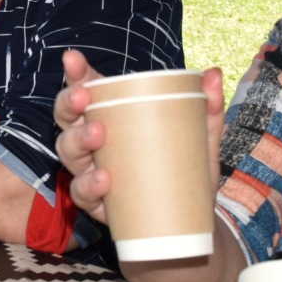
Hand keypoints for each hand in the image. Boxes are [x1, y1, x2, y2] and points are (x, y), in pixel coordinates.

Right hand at [54, 50, 226, 224]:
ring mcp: (91, 171)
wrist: (188, 224)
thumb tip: (213, 75)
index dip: (76, 73)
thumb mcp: (199, 140)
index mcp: (114, 117)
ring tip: (97, 135)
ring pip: (68, 152)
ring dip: (77, 141)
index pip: (88, 89)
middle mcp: (94, 141)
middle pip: (67, 117)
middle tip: (83, 99)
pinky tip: (104, 180)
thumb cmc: (184, 172)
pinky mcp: (96, 203)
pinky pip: (81, 193)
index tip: (72, 58)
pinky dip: (89, 185)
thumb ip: (207, 109)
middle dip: (69, 104)